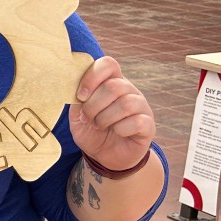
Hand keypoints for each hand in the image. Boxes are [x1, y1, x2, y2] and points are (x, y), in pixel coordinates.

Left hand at [68, 56, 154, 170]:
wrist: (105, 156)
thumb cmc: (91, 131)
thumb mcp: (77, 115)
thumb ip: (77, 100)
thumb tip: (72, 87)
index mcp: (111, 81)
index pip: (108, 64)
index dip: (92, 77)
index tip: (80, 96)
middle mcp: (128, 90)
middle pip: (113, 86)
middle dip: (94, 105)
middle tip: (87, 119)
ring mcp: (141, 106)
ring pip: (126, 103)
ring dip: (105, 118)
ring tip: (99, 126)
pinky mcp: (148, 125)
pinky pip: (137, 121)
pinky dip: (121, 129)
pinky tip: (117, 132)